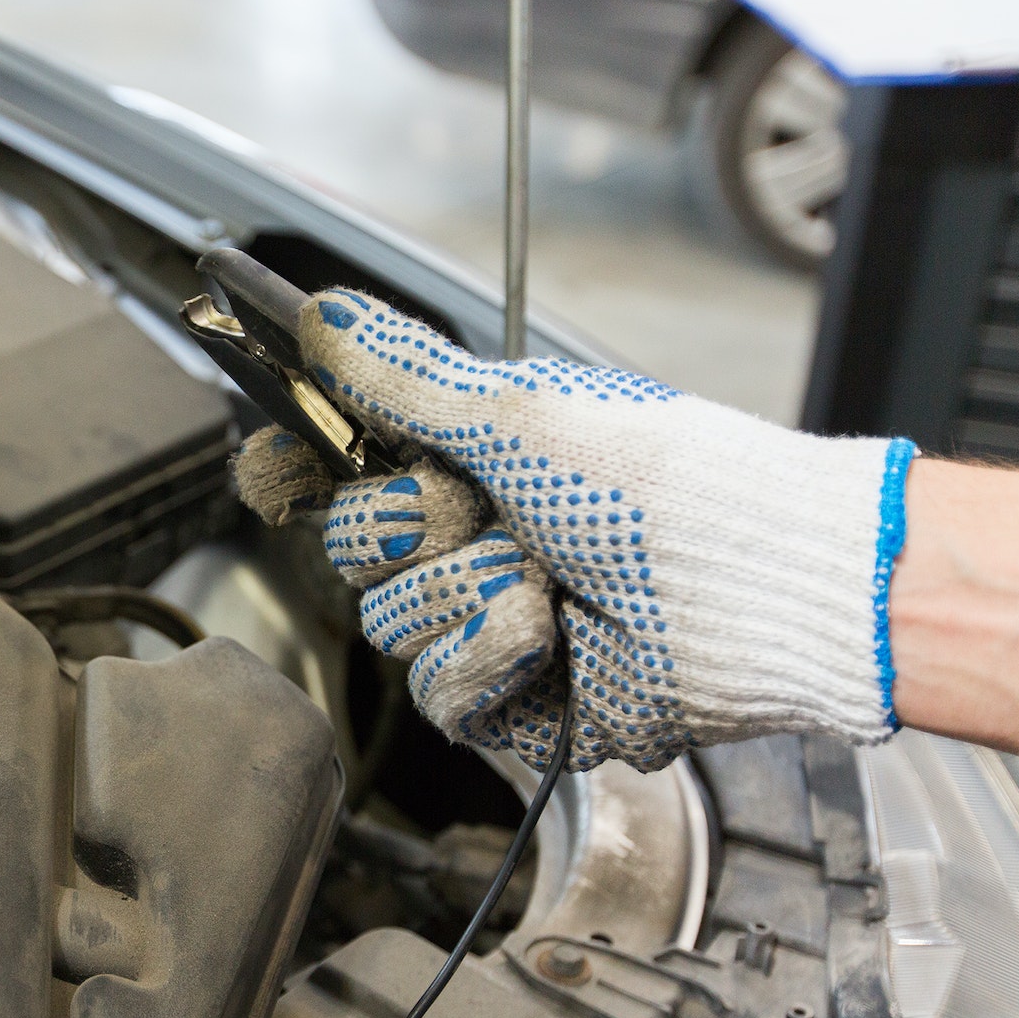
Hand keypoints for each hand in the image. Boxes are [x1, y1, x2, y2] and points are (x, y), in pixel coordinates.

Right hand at [232, 289, 915, 771]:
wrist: (749, 590)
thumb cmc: (662, 486)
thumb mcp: (517, 411)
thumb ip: (403, 374)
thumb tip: (322, 315)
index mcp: (470, 461)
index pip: (343, 466)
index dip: (296, 469)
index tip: (269, 473)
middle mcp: (472, 539)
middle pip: (353, 546)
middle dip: (409, 525)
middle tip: (480, 509)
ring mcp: (485, 622)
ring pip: (390, 622)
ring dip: (468, 593)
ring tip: (550, 578)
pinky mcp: (505, 702)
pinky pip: (437, 690)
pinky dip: (492, 658)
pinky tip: (553, 638)